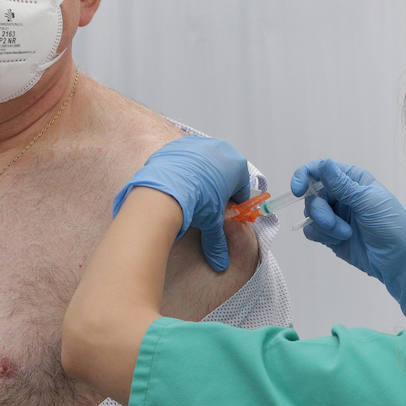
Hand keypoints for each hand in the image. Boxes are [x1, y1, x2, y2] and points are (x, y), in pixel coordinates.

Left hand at [112, 136, 250, 271]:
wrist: (163, 192)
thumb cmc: (194, 201)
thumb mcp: (211, 223)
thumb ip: (218, 241)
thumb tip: (220, 261)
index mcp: (236, 164)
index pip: (242, 185)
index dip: (235, 201)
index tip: (227, 210)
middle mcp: (219, 149)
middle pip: (224, 171)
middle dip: (218, 187)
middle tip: (208, 204)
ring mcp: (197, 143)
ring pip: (204, 162)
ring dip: (201, 177)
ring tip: (190, 195)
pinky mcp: (177, 144)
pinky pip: (184, 158)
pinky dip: (183, 169)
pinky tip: (176, 185)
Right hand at [292, 158, 405, 331]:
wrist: (397, 261)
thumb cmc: (391, 226)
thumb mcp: (367, 201)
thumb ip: (341, 184)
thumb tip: (322, 163)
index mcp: (352, 180)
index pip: (320, 169)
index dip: (304, 176)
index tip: (298, 190)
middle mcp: (341, 195)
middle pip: (312, 194)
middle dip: (320, 210)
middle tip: (334, 224)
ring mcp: (335, 215)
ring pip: (310, 213)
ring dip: (325, 225)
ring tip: (345, 234)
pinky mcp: (330, 234)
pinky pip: (311, 230)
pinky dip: (322, 235)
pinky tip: (340, 239)